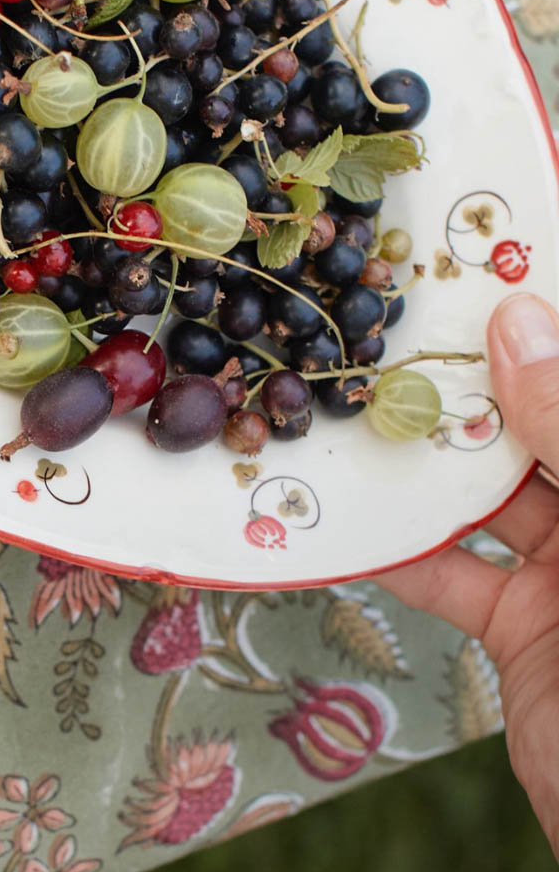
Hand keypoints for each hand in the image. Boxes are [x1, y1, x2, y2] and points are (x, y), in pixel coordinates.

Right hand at [374, 292, 558, 859]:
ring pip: (489, 490)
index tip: (480, 243)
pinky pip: (452, 574)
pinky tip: (334, 519)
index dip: (544, 304)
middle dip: (468, 368)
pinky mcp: (528, 628)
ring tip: (346, 404)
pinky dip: (393, 552)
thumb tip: (516, 323)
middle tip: (388, 313)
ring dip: (418, 459)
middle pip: (543, 413)